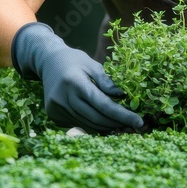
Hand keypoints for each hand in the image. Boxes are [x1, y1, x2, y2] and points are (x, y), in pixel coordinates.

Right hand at [11, 22, 143, 131]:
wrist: (47, 62)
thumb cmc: (74, 60)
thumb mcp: (92, 64)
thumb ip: (106, 81)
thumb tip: (123, 96)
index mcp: (75, 82)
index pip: (103, 104)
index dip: (122, 115)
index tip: (139, 121)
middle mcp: (63, 98)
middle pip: (96, 118)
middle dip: (117, 123)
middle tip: (134, 125)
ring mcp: (56, 109)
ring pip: (88, 125)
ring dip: (106, 127)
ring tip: (122, 125)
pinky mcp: (54, 116)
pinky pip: (79, 125)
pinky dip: (93, 125)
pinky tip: (104, 122)